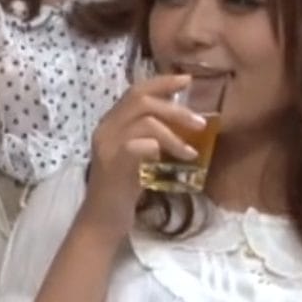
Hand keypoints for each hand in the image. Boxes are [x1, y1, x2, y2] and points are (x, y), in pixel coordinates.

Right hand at [79, 75, 206, 234]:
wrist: (102, 220)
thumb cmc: (124, 189)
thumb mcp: (137, 156)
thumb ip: (151, 136)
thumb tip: (183, 122)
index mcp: (110, 123)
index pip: (135, 91)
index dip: (162, 82)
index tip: (187, 80)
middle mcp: (105, 129)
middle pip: (141, 101)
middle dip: (175, 109)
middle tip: (200, 123)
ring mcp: (107, 146)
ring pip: (144, 122)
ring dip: (174, 134)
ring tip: (190, 152)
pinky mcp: (113, 165)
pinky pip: (138, 145)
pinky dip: (159, 147)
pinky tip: (173, 161)